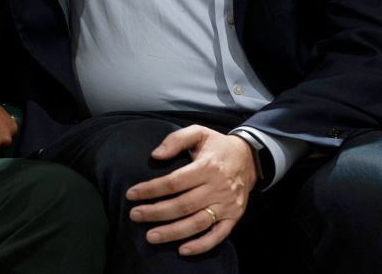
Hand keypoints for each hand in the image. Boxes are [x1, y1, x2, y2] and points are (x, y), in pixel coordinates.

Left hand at [126, 126, 256, 256]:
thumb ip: (176, 140)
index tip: (131, 194)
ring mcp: (227, 204)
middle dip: (155, 213)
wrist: (250, 158)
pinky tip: (182, 250)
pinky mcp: (234, 217)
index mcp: (207, 166)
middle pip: (182, 205)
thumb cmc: (217, 146)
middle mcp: (218, 187)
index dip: (151, 190)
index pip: (174, 182)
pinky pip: (218, 235)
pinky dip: (201, 245)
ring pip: (197, 223)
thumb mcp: (198, 132)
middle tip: (134, 215)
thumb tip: (155, 155)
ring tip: (151, 236)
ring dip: (172, 232)